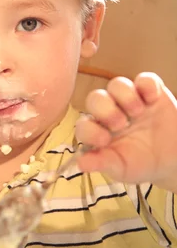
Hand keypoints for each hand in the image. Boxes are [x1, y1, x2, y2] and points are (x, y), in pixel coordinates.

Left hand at [75, 73, 176, 191]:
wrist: (172, 160)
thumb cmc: (141, 163)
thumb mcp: (122, 168)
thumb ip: (102, 163)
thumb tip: (81, 163)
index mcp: (99, 131)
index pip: (83, 125)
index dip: (89, 130)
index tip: (104, 141)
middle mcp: (111, 112)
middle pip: (96, 98)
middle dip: (106, 110)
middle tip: (121, 124)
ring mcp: (130, 100)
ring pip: (117, 84)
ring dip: (126, 97)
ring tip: (137, 112)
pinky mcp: (150, 92)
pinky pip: (144, 79)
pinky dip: (148, 85)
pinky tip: (152, 100)